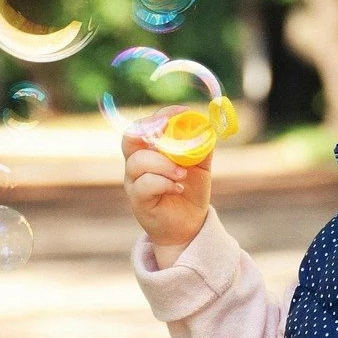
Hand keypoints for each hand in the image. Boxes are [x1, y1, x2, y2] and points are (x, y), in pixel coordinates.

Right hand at [122, 106, 211, 255]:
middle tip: (169, 131)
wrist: (189, 224)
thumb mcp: (201, 165)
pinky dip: (163, 182)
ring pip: (138, 162)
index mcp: (150, 149)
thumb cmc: (190, 191)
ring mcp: (134, 182)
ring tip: (182, 173)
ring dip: (163, 163)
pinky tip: (178, 187)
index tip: (183, 112)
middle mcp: (137, 163)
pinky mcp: (138, 200)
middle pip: (130, 138)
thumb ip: (202, 145)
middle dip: (150, 130)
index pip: (145, 125)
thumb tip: (208, 125)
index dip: (161, 115)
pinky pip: (144, 184)